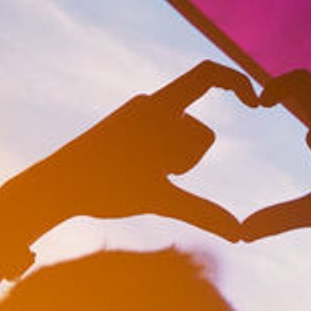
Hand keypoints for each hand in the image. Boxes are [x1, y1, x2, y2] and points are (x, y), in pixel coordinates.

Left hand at [12, 61, 253, 239]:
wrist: (54, 186)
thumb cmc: (103, 189)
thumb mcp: (159, 201)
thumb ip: (203, 213)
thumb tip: (240, 235)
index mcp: (159, 108)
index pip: (207, 75)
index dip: (237, 81)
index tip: (256, 105)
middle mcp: (150, 104)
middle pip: (200, 130)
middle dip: (191, 159)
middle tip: (157, 177)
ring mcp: (138, 116)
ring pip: (183, 138)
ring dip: (175, 162)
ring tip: (143, 178)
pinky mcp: (128, 127)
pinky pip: (165, 139)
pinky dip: (164, 159)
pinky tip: (141, 176)